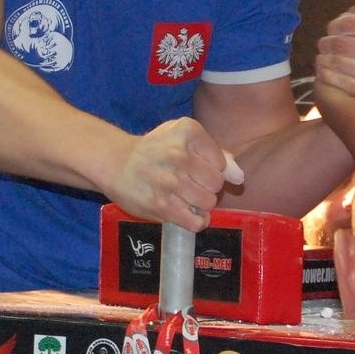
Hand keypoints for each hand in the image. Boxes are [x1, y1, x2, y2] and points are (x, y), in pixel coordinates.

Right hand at [106, 118, 240, 230]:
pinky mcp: (161, 205)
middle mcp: (179, 154)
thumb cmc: (155, 150)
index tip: (194, 167)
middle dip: (207, 188)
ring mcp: (169, 181)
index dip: (211, 169)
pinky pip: (195, 221)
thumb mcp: (183, 138)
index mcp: (188, 131)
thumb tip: (239, 178)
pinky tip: (187, 214)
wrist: (115, 163)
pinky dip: (195, 221)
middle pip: (216, 184)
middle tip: (190, 185)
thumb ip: (216, 154)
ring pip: (208, 203)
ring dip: (200, 205)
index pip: (220, 163)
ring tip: (185, 198)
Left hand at [314, 0, 354, 113]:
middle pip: (341, 43)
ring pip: (339, 62)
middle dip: (326, 43)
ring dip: (323, 60)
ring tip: (320, 59)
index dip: (335, 25)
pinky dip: (327, 75)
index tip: (331, 29)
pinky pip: (343, 82)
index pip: (351, 22)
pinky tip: (323, 72)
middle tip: (322, 45)